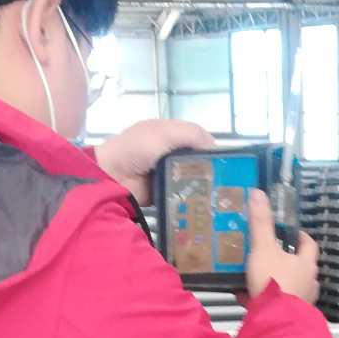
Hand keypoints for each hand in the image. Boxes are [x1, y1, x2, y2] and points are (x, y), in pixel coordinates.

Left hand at [94, 119, 214, 203]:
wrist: (112, 175)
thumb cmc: (137, 148)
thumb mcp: (165, 133)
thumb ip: (191, 134)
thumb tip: (216, 148)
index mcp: (170, 134)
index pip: (199, 139)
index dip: (212, 149)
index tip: (226, 163)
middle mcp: (170, 153)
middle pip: (197, 161)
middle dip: (211, 170)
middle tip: (225, 183)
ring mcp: (167, 174)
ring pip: (192, 179)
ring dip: (203, 186)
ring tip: (219, 197)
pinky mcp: (164, 193)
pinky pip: (182, 196)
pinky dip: (192, 199)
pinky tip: (204, 204)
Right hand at [245, 188, 319, 305]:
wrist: (274, 321)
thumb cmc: (274, 282)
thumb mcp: (263, 248)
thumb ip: (261, 223)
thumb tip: (258, 194)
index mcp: (306, 263)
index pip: (309, 245)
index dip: (300, 237)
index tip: (290, 233)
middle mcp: (308, 282)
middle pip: (300, 267)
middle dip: (285, 260)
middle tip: (269, 254)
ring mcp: (300, 301)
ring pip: (289, 287)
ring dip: (275, 281)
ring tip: (256, 276)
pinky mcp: (288, 316)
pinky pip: (277, 304)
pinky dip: (264, 300)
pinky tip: (246, 297)